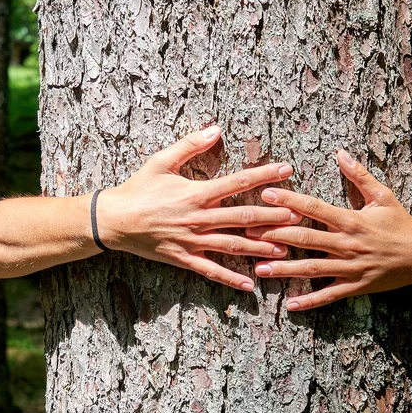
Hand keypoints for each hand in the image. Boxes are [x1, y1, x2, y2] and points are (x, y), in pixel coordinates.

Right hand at [99, 126, 301, 290]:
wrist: (113, 220)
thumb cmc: (138, 189)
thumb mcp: (161, 161)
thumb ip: (190, 144)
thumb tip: (216, 128)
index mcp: (196, 193)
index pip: (237, 183)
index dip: (264, 176)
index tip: (286, 170)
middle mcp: (198, 218)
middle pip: (243, 217)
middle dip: (273, 216)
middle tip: (298, 215)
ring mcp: (192, 241)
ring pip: (233, 245)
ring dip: (260, 247)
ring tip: (286, 248)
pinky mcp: (184, 259)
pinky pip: (211, 271)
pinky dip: (230, 279)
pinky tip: (250, 284)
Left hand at [246, 149, 411, 309]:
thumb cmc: (402, 224)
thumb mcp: (384, 196)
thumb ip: (359, 176)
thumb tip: (340, 153)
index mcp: (351, 220)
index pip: (314, 208)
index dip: (289, 201)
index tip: (266, 194)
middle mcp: (348, 244)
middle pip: (305, 239)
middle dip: (275, 236)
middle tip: (248, 233)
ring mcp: (350, 268)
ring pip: (312, 269)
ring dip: (284, 270)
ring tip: (259, 269)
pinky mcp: (356, 286)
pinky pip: (329, 295)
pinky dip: (310, 301)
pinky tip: (290, 303)